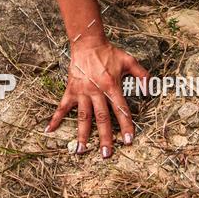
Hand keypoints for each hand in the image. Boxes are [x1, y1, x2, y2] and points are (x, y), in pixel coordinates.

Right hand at [45, 41, 148, 158]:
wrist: (87, 43)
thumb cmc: (108, 52)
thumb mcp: (129, 61)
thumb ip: (142, 75)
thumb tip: (149, 90)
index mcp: (112, 86)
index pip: (120, 109)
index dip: (125, 125)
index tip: (128, 140)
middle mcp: (97, 91)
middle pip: (102, 118)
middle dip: (105, 137)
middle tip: (106, 154)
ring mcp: (82, 92)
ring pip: (83, 117)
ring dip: (82, 135)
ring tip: (81, 151)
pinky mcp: (71, 90)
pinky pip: (63, 106)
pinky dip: (56, 118)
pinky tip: (49, 130)